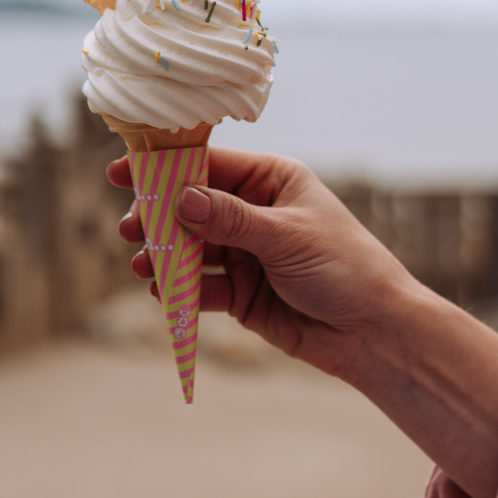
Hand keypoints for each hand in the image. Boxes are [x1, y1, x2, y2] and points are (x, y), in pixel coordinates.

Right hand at [109, 146, 497, 497]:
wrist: (374, 332)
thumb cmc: (346, 268)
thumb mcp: (287, 236)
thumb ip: (231, 219)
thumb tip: (181, 198)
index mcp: (272, 181)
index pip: (209, 165)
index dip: (165, 168)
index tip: (123, 172)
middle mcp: (255, 213)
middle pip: (191, 207)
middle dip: (158, 217)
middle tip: (131, 228)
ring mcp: (246, 254)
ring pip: (191, 249)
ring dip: (165, 256)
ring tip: (145, 265)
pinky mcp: (242, 294)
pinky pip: (201, 287)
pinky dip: (181, 290)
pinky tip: (164, 294)